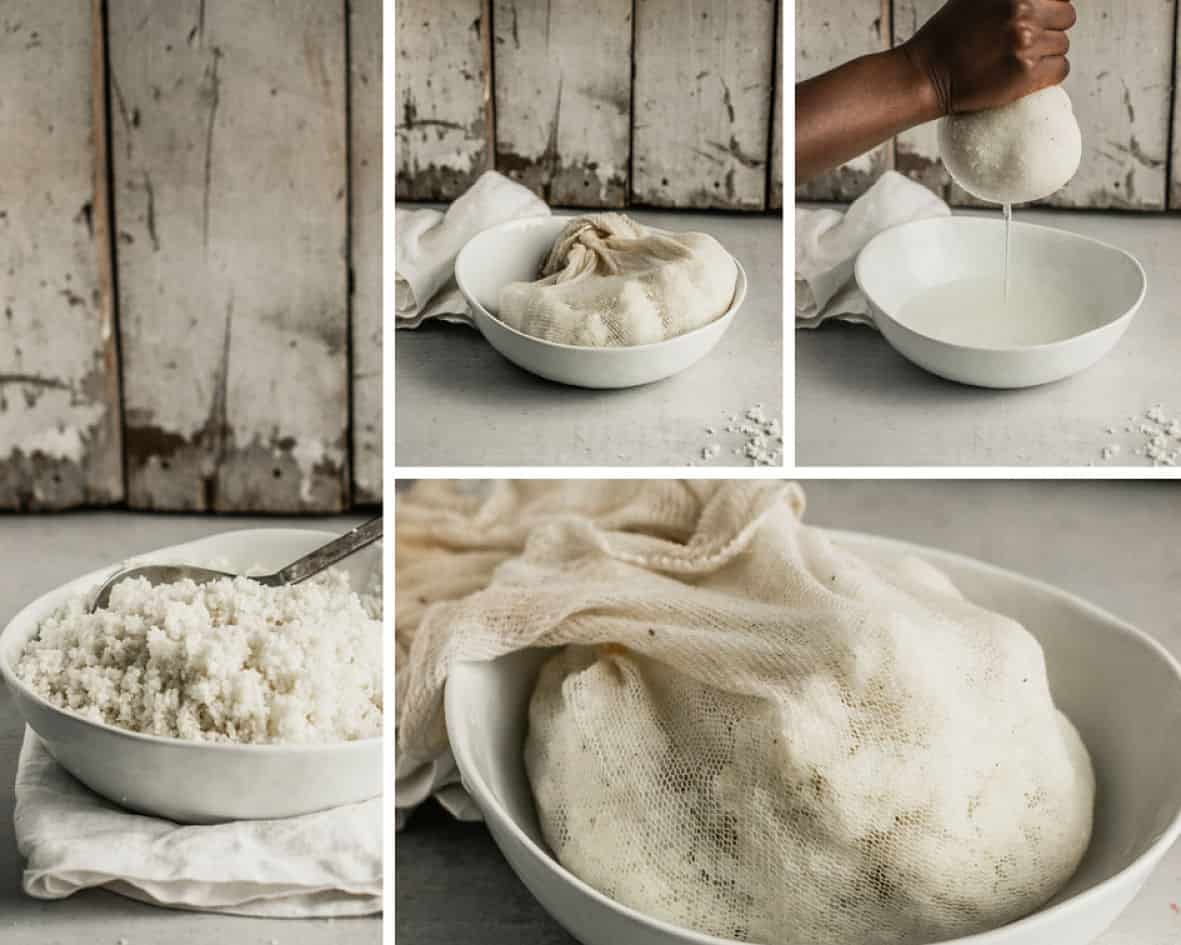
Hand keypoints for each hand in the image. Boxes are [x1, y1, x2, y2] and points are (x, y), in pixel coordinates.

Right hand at [902, 0, 1075, 115]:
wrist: (926, 75)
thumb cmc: (947, 36)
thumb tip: (1033, 0)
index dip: (1050, 6)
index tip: (1040, 18)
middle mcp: (1023, 12)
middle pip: (1066, 17)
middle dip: (1050, 28)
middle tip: (1025, 41)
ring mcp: (1026, 43)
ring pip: (1063, 45)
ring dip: (1047, 53)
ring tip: (1019, 59)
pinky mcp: (1026, 74)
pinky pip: (1060, 70)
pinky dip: (1048, 74)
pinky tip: (1027, 74)